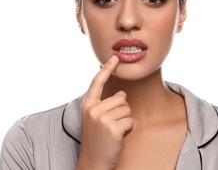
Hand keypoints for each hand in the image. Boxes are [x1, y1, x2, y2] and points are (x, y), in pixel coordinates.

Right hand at [76, 55, 133, 169]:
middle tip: (112, 125)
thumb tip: (123, 93)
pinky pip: (130, 120)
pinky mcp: (112, 128)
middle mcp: (93, 110)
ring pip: (127, 109)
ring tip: (115, 131)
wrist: (94, 162)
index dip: (107, 69)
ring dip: (125, 120)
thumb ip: (107, 104)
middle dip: (122, 110)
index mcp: (88, 106)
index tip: (114, 57)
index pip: (97, 83)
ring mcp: (102, 119)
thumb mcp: (97, 119)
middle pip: (120, 98)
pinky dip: (128, 129)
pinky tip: (119, 136)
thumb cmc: (97, 140)